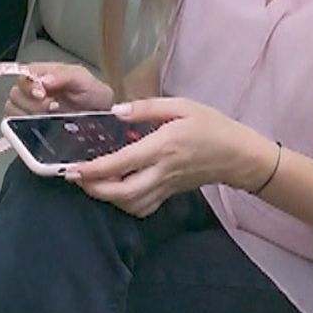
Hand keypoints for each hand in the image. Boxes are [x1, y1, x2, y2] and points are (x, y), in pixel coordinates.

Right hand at [3, 62, 115, 116]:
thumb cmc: (93, 96)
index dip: (29, 85)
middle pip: (15, 93)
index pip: (23, 74)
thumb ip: (63, 75)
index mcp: (42, 74)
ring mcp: (29, 107)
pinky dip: (23, 127)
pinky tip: (41, 127)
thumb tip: (44, 79)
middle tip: (52, 107)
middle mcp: (32, 89)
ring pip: (12, 109)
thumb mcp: (83, 79)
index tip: (42, 94)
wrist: (102, 118)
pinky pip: (14, 125)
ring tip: (50, 118)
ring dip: (29, 115)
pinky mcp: (27, 124)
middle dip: (32, 103)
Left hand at [65, 97, 273, 217]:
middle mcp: (162, 171)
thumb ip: (147, 107)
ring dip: (107, 198)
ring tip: (90, 183)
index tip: (74, 168)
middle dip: (95, 189)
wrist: (239, 155)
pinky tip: (115, 192)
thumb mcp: (181, 106)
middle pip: (124, 192)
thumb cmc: (210, 125)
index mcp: (163, 147)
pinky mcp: (170, 194)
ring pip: (132, 204)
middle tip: (74, 178)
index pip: (124, 162)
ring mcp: (167, 186)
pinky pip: (144, 207)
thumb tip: (116, 111)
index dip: (96, 169)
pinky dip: (125, 204)